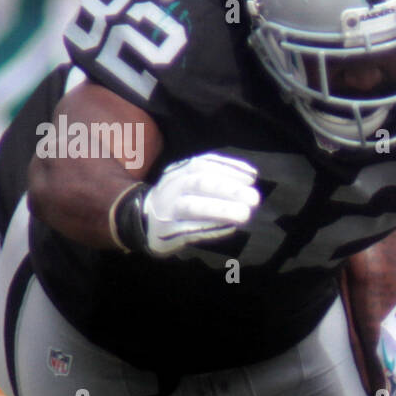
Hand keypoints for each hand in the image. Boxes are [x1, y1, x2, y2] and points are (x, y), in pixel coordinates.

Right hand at [141, 153, 259, 256]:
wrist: (141, 219)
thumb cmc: (178, 198)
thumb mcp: (190, 179)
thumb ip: (216, 176)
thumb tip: (250, 177)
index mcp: (180, 170)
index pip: (205, 164)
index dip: (230, 169)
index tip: (252, 177)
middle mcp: (172, 186)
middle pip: (199, 183)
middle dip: (229, 189)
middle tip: (254, 198)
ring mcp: (167, 209)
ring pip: (192, 207)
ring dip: (220, 210)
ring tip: (245, 215)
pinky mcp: (166, 231)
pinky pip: (189, 229)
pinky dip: (210, 228)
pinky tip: (229, 228)